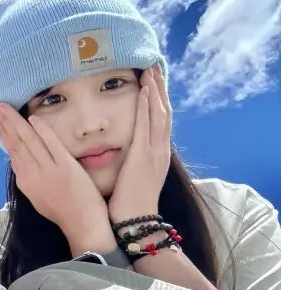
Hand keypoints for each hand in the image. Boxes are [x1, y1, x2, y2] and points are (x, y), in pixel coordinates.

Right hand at [0, 101, 110, 249]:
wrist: (81, 225)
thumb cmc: (62, 212)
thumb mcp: (37, 196)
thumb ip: (29, 177)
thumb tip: (21, 160)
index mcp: (25, 181)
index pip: (11, 151)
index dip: (2, 133)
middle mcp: (32, 174)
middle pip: (15, 142)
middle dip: (3, 121)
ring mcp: (48, 170)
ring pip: (28, 141)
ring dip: (16, 121)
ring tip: (5, 106)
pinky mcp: (65, 167)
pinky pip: (51, 145)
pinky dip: (42, 131)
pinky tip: (33, 119)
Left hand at [107, 65, 171, 222]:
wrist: (135, 220)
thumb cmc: (129, 204)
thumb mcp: (133, 177)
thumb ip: (133, 162)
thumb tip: (126, 154)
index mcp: (156, 155)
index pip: (159, 121)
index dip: (158, 101)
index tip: (153, 83)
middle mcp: (159, 150)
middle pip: (163, 112)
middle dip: (160, 90)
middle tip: (155, 68)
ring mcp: (154, 151)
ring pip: (159, 114)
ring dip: (156, 91)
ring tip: (152, 71)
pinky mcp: (145, 155)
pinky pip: (147, 125)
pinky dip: (148, 106)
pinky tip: (145, 91)